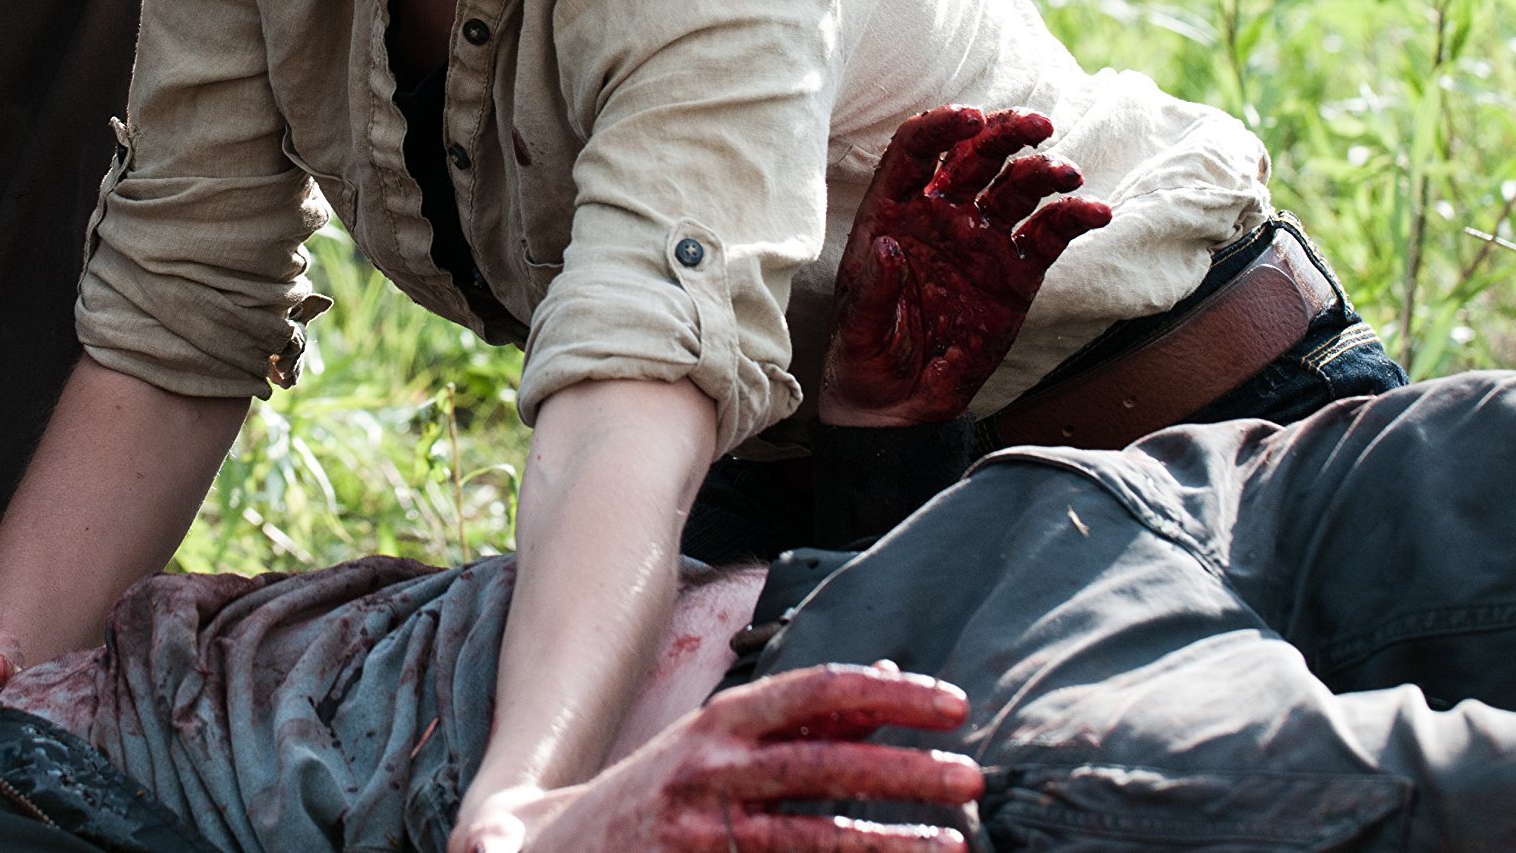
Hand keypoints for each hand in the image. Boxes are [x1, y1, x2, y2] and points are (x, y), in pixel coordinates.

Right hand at [508, 663, 981, 852]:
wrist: (543, 849)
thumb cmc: (649, 796)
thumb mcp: (713, 742)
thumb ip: (796, 716)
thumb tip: (886, 680)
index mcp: (718, 723)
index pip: (816, 691)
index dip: (889, 695)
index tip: (952, 704)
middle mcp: (710, 770)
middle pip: (826, 763)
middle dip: (905, 769)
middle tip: (972, 775)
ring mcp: (703, 830)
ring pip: (814, 835)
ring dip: (889, 840)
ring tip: (954, 842)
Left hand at [824, 107, 1111, 425]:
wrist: (900, 402)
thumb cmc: (868, 354)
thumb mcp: (860, 326)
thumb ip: (874, 289)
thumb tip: (889, 246)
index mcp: (895, 210)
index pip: (916, 149)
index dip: (942, 126)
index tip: (971, 118)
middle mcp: (941, 215)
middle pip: (975, 154)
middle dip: (1006, 133)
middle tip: (1037, 126)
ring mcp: (982, 240)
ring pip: (1017, 187)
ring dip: (1044, 171)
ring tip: (1068, 174)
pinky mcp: (1016, 272)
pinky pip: (1049, 235)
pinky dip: (1073, 218)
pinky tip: (1096, 212)